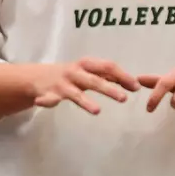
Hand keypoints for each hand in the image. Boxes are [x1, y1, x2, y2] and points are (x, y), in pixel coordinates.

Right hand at [22, 58, 138, 113]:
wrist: (38, 77)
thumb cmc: (72, 75)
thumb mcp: (90, 73)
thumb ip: (110, 77)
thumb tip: (135, 84)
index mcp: (87, 64)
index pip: (108, 67)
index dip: (122, 76)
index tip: (136, 86)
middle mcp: (75, 72)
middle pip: (94, 80)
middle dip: (109, 89)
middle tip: (123, 99)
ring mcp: (62, 83)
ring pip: (75, 94)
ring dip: (86, 101)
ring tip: (97, 111)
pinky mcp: (49, 94)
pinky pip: (49, 98)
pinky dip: (48, 100)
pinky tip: (45, 103)